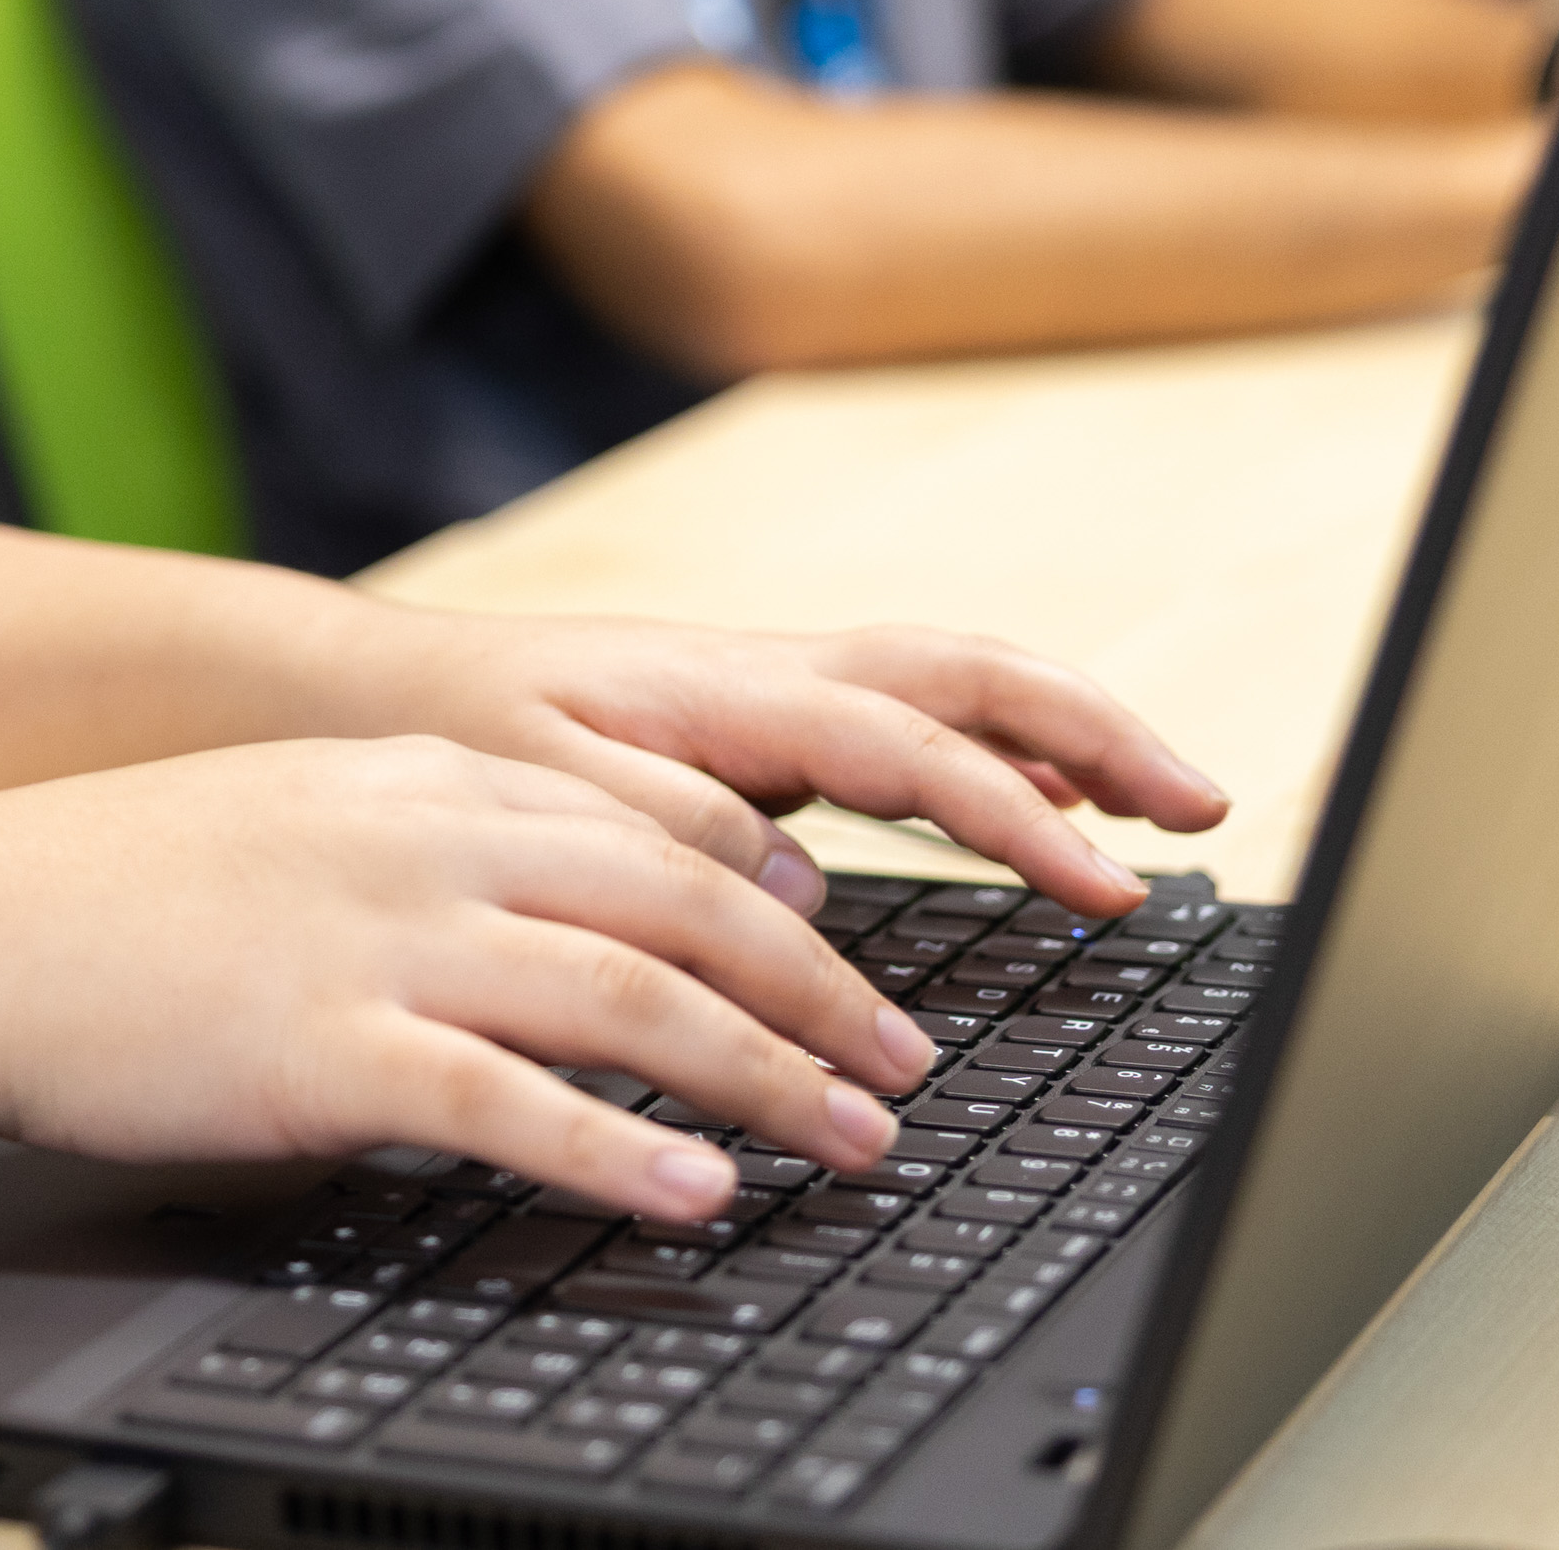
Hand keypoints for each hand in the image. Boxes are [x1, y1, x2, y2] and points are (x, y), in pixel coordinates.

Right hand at [0, 735, 928, 1224]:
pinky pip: (511, 1104)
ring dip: (767, 1075)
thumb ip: (424, 841)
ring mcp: (380, 942)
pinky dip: (621, 1151)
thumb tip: (549, 904)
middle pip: (682, 904)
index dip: (774, 890)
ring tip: (856, 1140)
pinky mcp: (328, 1051)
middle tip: (906, 1063)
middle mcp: (425, 842)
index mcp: (424, 780)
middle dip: (820, 988)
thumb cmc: (112, 889)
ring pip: (631, 998)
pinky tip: (698, 1191)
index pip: (651, 818)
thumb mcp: (298, 817)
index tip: (846, 949)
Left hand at [368, 613, 1229, 912]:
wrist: (355, 696)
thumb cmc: (433, 742)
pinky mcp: (749, 733)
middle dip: (1095, 731)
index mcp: (724, 691)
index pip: (911, 741)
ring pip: (946, 692)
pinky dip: (986, 759)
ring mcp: (765, 700)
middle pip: (968, 676)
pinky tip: (1030, 811)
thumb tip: (797, 882)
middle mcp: (763, 678)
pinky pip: (900, 730)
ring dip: (1059, 738)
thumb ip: (662, 830)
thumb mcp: (527, 792)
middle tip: (1202, 808)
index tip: (1110, 881)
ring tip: (1156, 810)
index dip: (1020, 809)